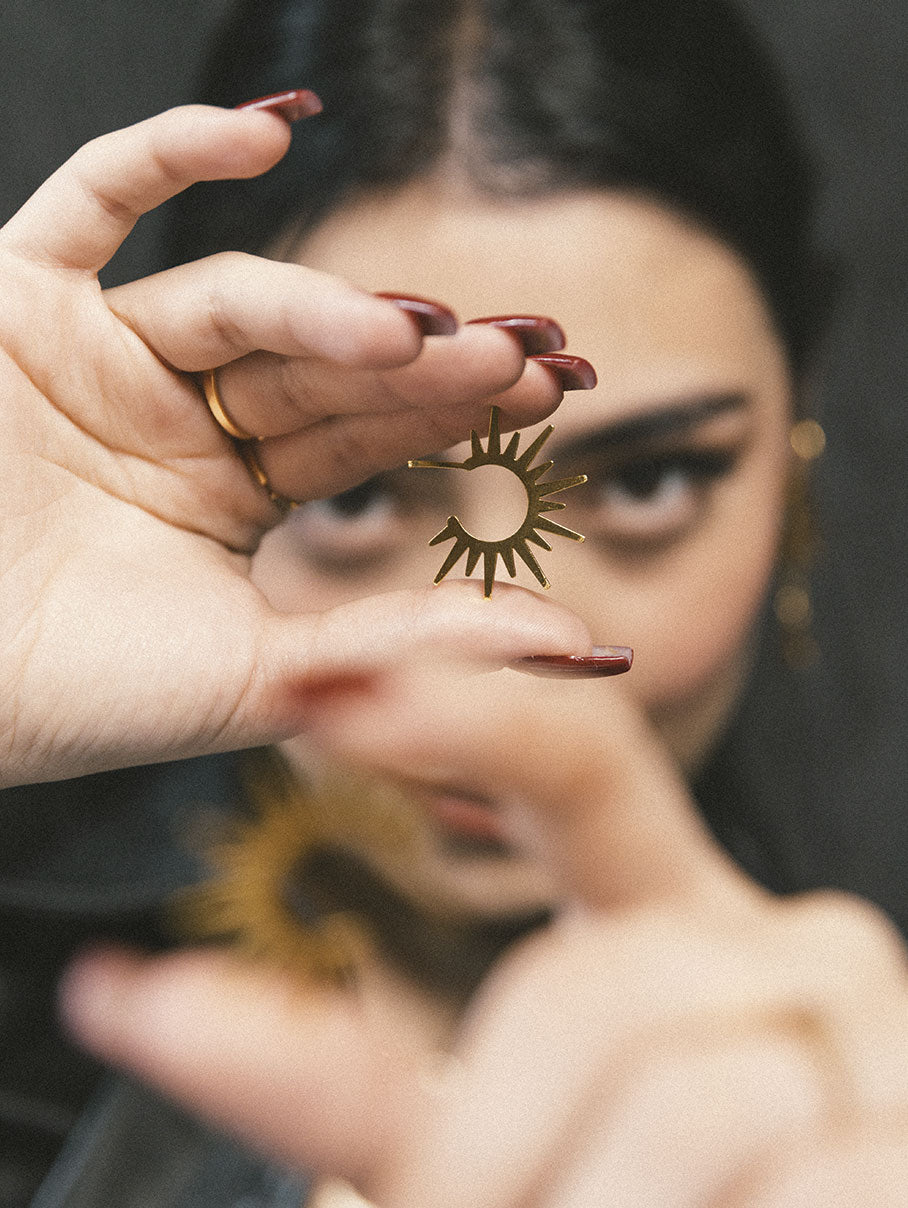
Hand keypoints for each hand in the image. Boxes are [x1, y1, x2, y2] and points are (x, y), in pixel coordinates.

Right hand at [0, 101, 592, 785]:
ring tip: (415, 329)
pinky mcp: (17, 307)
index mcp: (234, 493)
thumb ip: (422, 644)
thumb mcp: (283, 671)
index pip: (364, 429)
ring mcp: (101, 357)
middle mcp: (177, 417)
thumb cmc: (94, 700)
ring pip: (231, 301)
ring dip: (323, 302)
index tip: (554, 389)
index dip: (455, 406)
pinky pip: (89, 203)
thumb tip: (583, 648)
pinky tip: (271, 123)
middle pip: (318, 363)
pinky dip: (164, 152)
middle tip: (526, 349)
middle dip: (421, 356)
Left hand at [61, 662, 907, 1203]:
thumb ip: (338, 1068)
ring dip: (583, 1207)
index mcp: (665, 915)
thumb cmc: (602, 1199)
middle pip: (596, 987)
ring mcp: (860, 1027)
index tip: (323, 690)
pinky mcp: (907, 1127)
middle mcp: (777, 942)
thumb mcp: (470, 1139)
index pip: (579, 764)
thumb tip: (126, 991)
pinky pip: (779, 1169)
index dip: (463, 715)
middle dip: (492, 1142)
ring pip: (676, 1094)